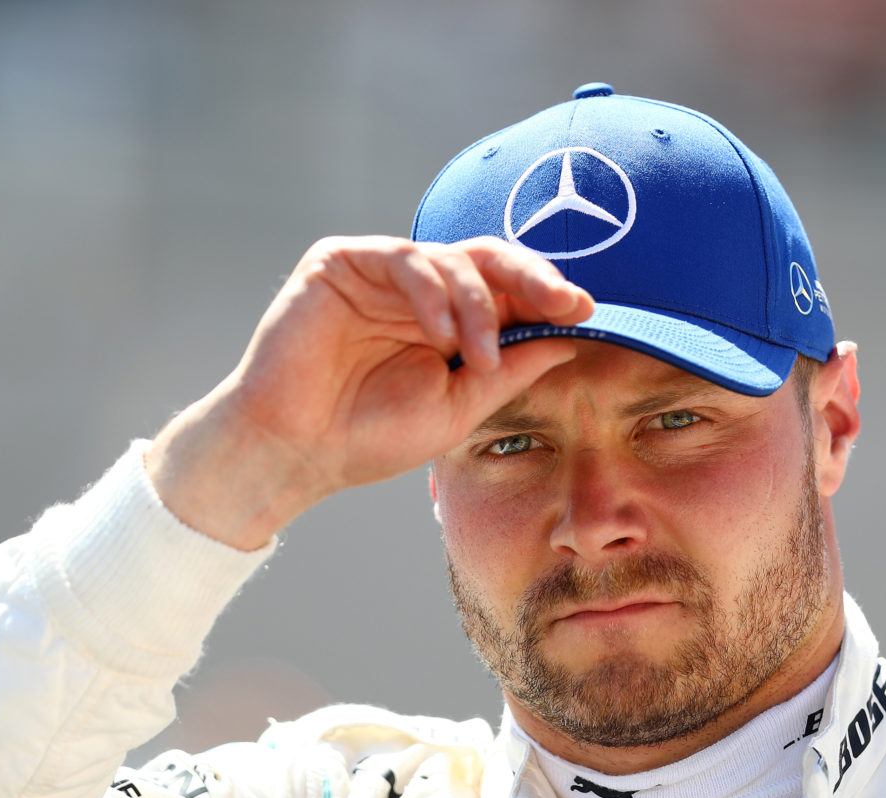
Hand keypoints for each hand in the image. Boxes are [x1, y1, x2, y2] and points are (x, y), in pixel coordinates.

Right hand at [146, 236, 593, 549]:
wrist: (297, 451)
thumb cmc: (370, 435)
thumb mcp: (461, 407)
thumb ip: (512, 371)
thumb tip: (572, 340)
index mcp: (447, 321)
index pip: (507, 291)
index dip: (548, 295)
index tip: (588, 312)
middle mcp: (418, 290)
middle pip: (488, 259)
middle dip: (534, 278)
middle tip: (565, 301)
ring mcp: (380, 273)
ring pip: (452, 259)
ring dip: (479, 306)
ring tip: (480, 356)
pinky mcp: (342, 262)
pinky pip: (405, 258)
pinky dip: (432, 294)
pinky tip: (441, 337)